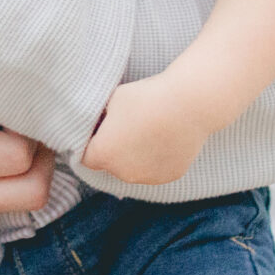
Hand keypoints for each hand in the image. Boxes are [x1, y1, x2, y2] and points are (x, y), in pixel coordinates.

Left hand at [80, 77, 205, 185]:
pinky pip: (155, 169)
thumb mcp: (111, 101)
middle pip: (110, 164)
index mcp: (103, 154)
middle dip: (113, 149)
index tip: (99, 129)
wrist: (188, 104)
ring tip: (147, 130)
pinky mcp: (170, 175)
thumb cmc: (145, 97)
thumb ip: (100, 119)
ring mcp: (148, 177)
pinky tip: (164, 138)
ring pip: (134, 169)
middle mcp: (123, 173)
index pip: (86, 156)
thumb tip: (98, 124)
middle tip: (126, 127)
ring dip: (135, 156)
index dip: (90, 143)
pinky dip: (156, 158)